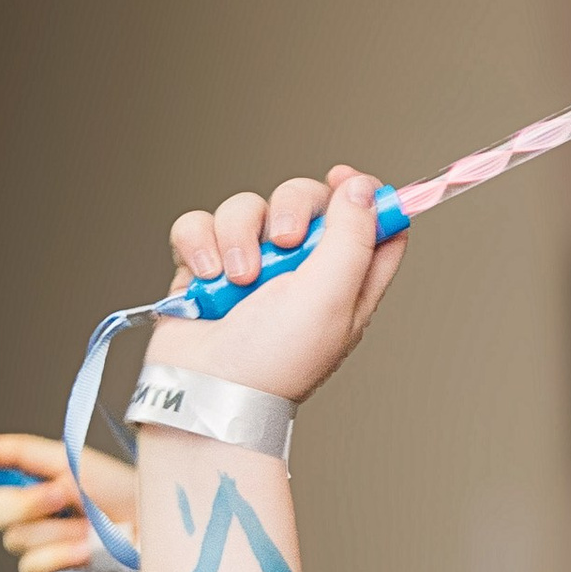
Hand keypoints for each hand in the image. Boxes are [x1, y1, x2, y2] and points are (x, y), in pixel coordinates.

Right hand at [0, 432, 134, 571]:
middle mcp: (32, 509)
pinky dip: (59, 554)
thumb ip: (17, 451)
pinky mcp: (59, 564)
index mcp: (32, 478)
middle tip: (61, 494)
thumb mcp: (68, 460)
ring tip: (89, 522)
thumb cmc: (119, 487)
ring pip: (15, 539)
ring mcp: (44, 539)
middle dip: (24, 502)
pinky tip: (85, 548)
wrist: (152, 521)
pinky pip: (31, 565)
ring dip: (54, 527)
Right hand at [144, 163, 406, 401]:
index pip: (370, 226)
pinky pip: (200, 224)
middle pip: (305, 201)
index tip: (344, 179)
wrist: (208, 392)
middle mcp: (301, 272)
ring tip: (237, 280)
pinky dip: (199, 244)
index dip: (363, 195)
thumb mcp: (331, 297)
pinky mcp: (206, 267)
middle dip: (290, 208)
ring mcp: (251, 267)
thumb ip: (353, 238)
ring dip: (238, 237)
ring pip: (247, 209)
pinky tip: (205, 276)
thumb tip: (365, 189)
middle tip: (282, 240)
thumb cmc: (275, 359)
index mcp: (345, 283)